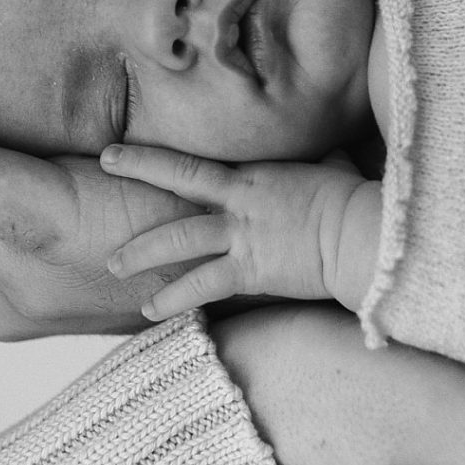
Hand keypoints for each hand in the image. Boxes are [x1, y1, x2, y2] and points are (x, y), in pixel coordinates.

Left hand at [100, 143, 382, 319]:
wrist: (363, 234)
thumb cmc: (354, 202)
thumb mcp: (329, 172)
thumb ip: (317, 165)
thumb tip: (331, 156)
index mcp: (253, 176)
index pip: (190, 165)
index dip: (147, 159)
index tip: (112, 155)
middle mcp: (240, 201)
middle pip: (176, 184)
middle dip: (137, 175)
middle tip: (102, 173)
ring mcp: (242, 235)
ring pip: (179, 240)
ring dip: (142, 253)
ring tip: (114, 264)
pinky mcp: (251, 269)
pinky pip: (203, 285)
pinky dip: (174, 298)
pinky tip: (148, 310)